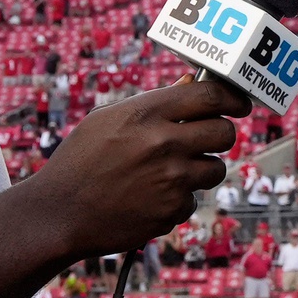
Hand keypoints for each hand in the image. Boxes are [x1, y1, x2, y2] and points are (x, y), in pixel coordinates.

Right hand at [23, 80, 249, 258]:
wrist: (58, 213)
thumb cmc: (80, 161)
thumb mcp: (107, 120)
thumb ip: (154, 103)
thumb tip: (192, 84)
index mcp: (145, 113)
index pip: (210, 96)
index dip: (232, 98)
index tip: (238, 104)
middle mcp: (163, 143)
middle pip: (224, 132)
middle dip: (219, 135)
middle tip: (204, 140)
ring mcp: (170, 179)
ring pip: (215, 168)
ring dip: (200, 170)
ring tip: (167, 173)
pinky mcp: (172, 210)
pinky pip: (192, 199)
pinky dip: (177, 200)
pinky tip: (147, 198)